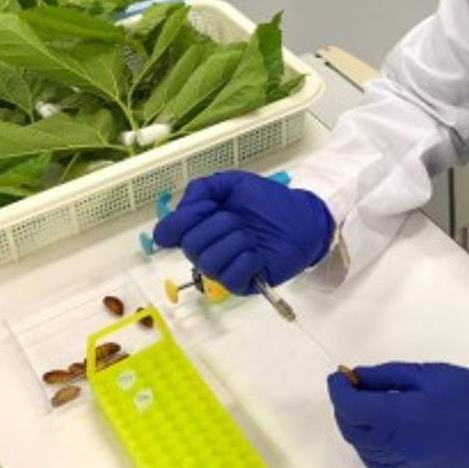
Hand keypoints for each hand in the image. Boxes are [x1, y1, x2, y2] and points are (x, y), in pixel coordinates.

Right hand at [153, 171, 333, 293]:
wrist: (302, 217)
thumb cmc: (268, 202)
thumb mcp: (234, 183)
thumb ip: (203, 188)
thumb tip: (184, 206)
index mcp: (199, 226)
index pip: (166, 233)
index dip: (181, 220)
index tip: (207, 206)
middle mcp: (205, 249)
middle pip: (189, 246)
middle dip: (218, 225)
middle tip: (239, 219)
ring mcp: (223, 269)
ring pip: (209, 262)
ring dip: (234, 241)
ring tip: (251, 235)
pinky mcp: (242, 283)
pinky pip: (231, 277)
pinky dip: (247, 259)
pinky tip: (258, 252)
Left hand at [327, 362, 468, 467]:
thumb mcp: (428, 373)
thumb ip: (388, 376)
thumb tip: (357, 377)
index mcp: (400, 417)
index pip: (352, 408)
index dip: (339, 390)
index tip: (338, 374)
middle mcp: (397, 446)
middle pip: (352, 431)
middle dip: (343, 407)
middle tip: (351, 385)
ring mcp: (406, 464)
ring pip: (362, 450)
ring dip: (354, 427)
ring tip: (364, 405)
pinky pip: (379, 462)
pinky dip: (369, 446)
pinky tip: (378, 428)